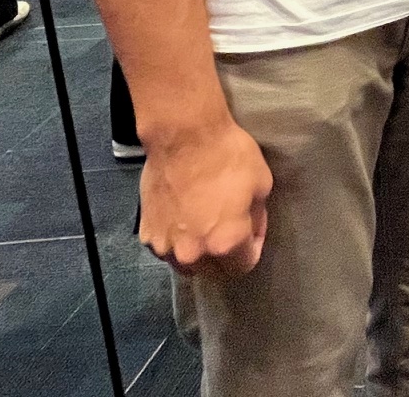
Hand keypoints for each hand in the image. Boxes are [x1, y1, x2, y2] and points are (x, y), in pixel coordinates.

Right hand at [138, 119, 271, 275]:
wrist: (183, 136)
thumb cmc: (227, 155)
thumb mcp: (261, 185)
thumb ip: (256, 218)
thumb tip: (249, 230)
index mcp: (226, 244)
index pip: (244, 266)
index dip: (252, 247)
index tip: (252, 229)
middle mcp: (193, 254)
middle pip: (213, 271)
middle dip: (224, 254)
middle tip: (227, 226)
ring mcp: (166, 246)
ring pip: (186, 263)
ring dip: (197, 250)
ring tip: (202, 223)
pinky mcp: (146, 233)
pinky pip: (166, 247)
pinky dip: (176, 238)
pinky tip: (182, 215)